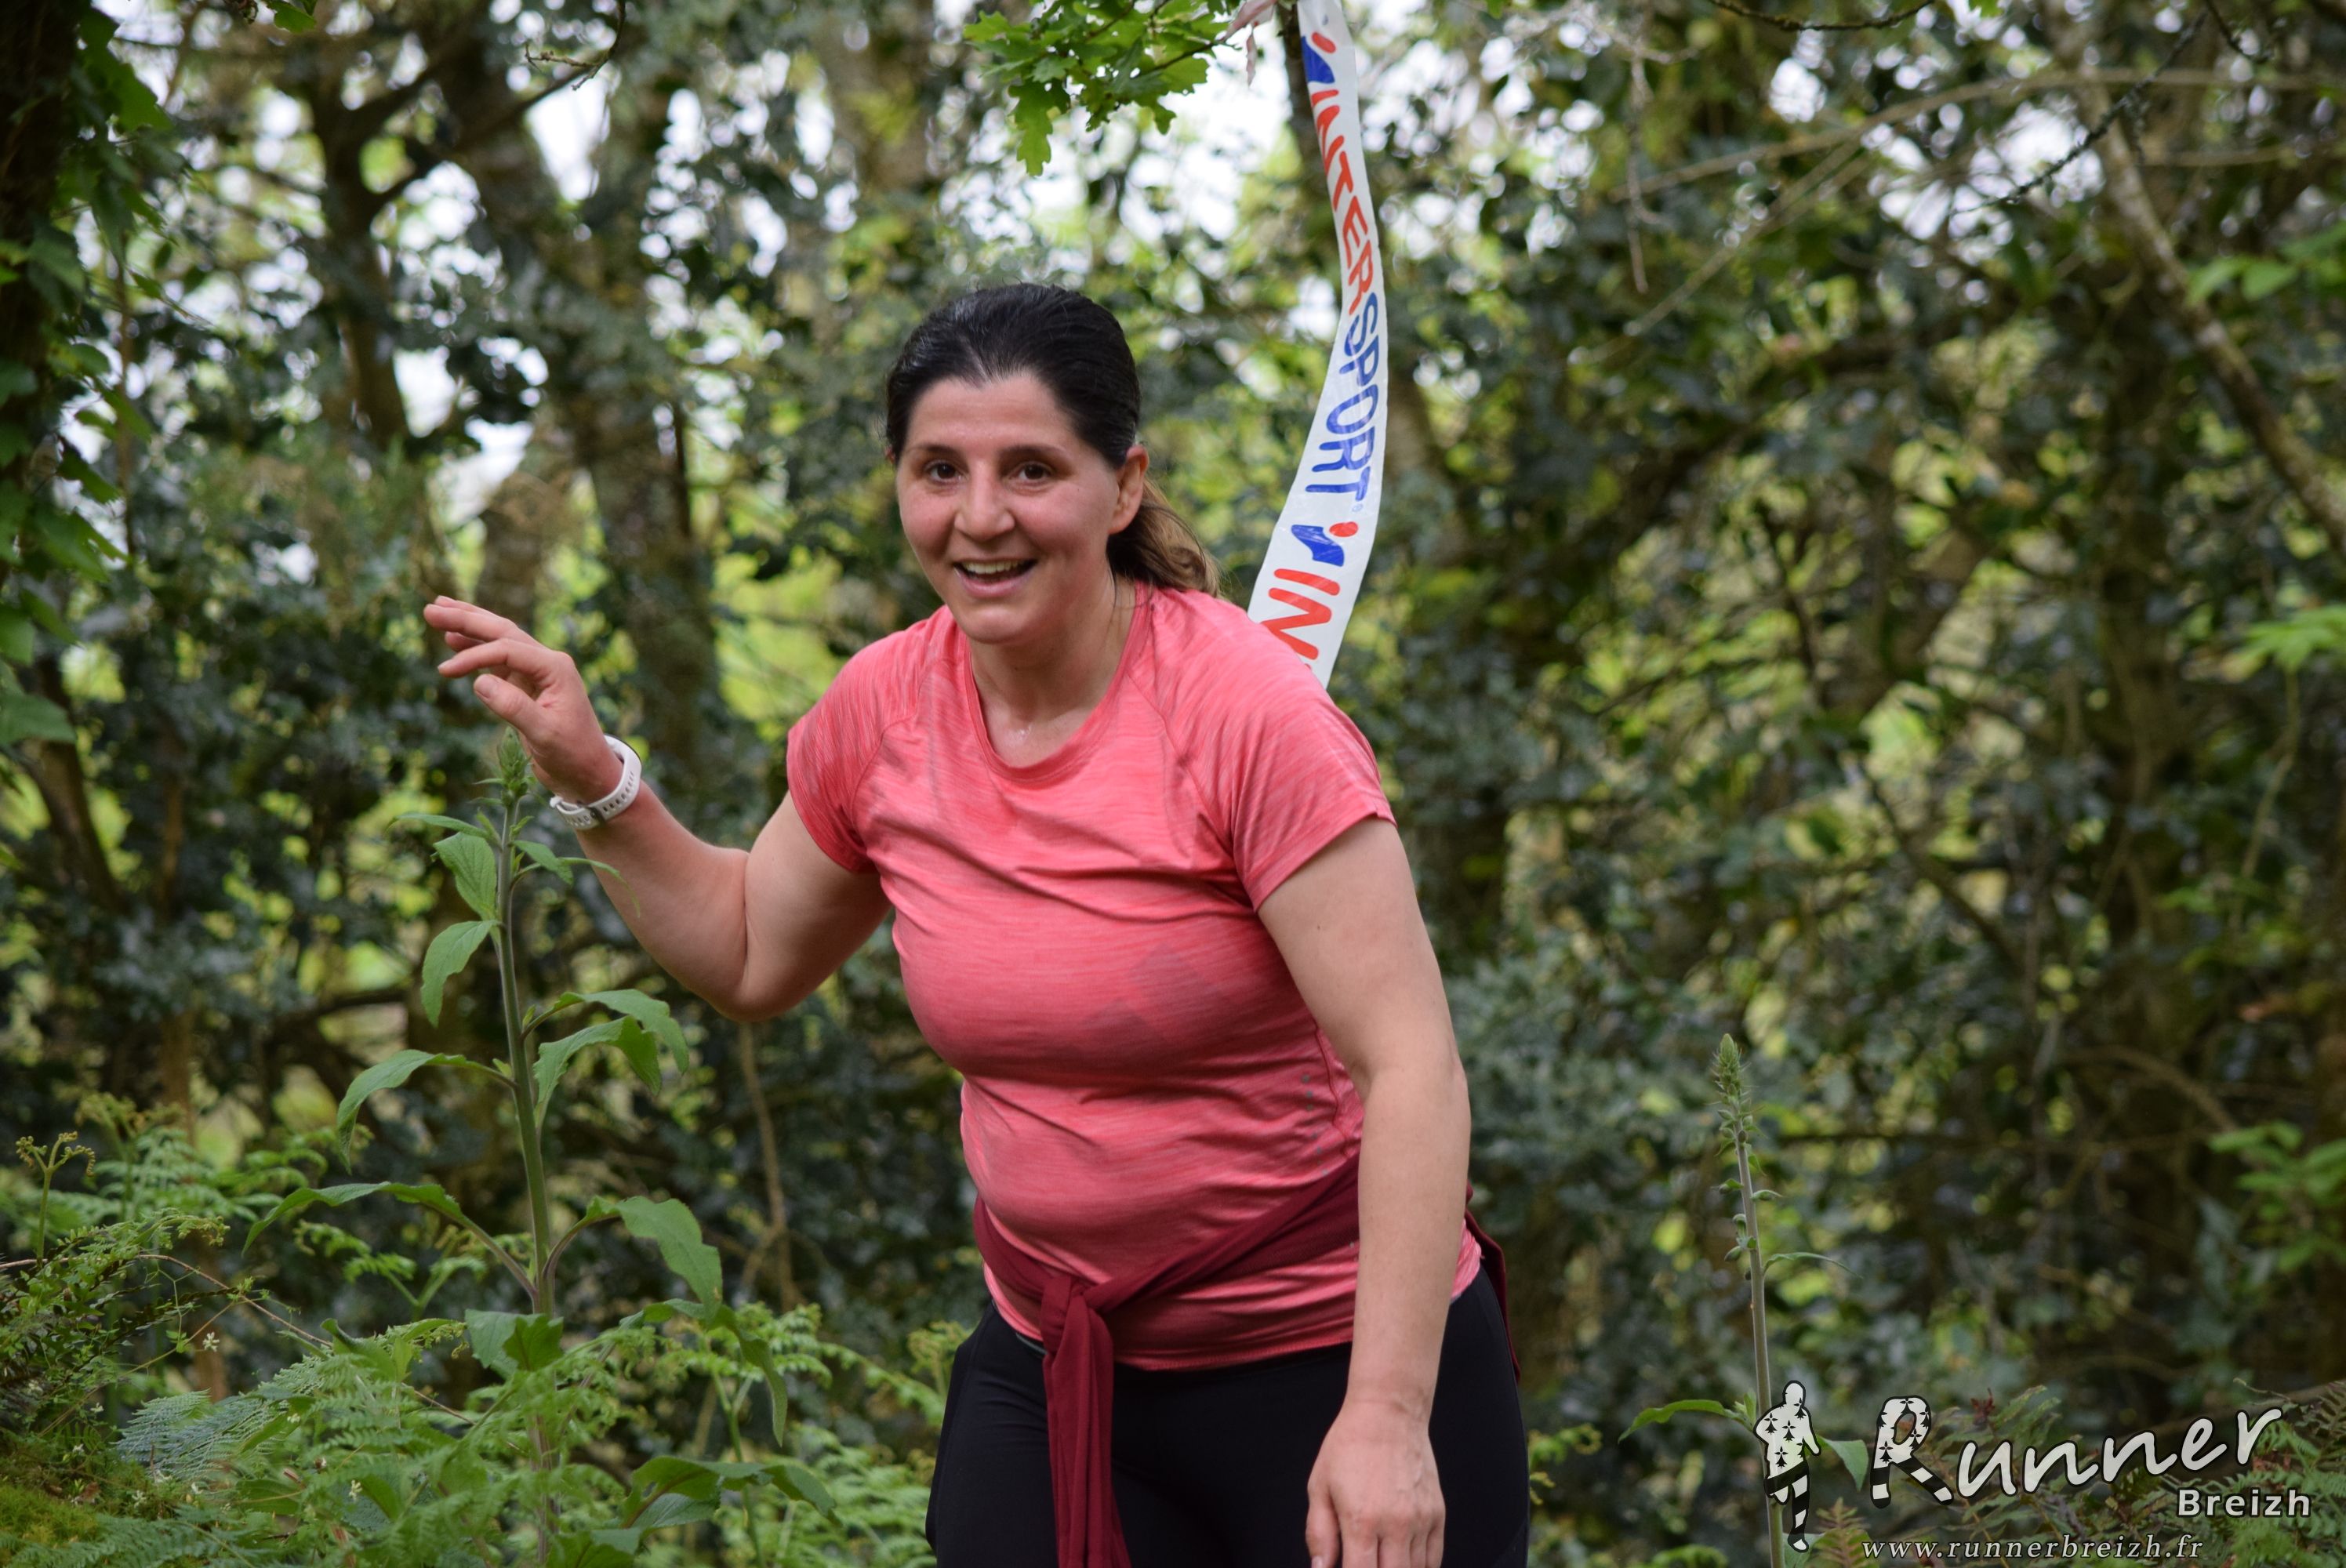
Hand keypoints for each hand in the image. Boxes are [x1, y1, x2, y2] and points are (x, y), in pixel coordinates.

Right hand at [423, 597, 617, 801]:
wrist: (588, 772)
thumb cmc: (572, 753)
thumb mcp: (544, 734)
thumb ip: (513, 706)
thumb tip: (479, 682)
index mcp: (555, 668)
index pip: (508, 649)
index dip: (474, 656)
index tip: (445, 670)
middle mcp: (547, 663)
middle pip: (502, 631)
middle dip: (467, 619)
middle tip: (431, 609)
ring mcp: (537, 672)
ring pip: (499, 640)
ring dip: (469, 627)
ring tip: (439, 613)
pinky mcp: (528, 685)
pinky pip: (498, 660)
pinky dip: (476, 650)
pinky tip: (455, 642)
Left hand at [1305, 1396, 1443, 1567]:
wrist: (1388, 1413)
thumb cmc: (1350, 1445)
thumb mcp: (1319, 1487)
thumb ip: (1319, 1533)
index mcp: (1361, 1520)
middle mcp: (1396, 1524)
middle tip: (1365, 1563)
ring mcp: (1421, 1520)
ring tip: (1381, 1559)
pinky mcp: (1438, 1514)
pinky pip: (1434, 1558)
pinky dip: (1420, 1567)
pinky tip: (1403, 1561)